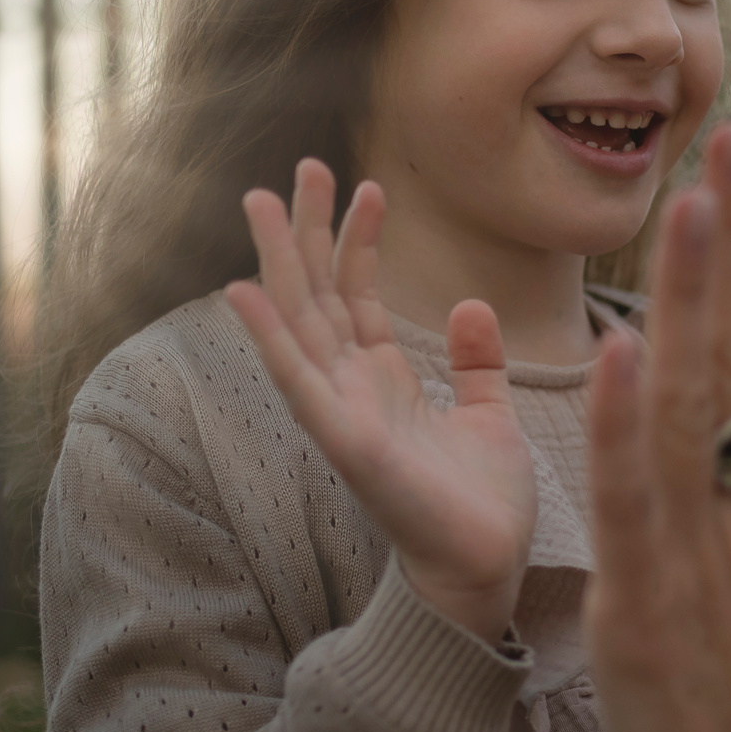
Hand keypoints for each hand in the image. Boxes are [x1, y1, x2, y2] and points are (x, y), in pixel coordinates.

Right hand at [225, 159, 536, 643]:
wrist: (488, 567)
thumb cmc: (483, 502)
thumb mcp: (488, 413)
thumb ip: (477, 361)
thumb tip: (471, 302)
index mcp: (383, 380)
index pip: (357, 295)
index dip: (359, 239)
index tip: (371, 185)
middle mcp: (352, 390)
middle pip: (317, 293)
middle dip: (308, 230)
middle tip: (303, 164)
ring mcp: (341, 414)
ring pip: (299, 322)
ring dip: (278, 261)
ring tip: (260, 199)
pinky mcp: (346, 442)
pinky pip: (299, 381)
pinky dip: (271, 337)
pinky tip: (242, 291)